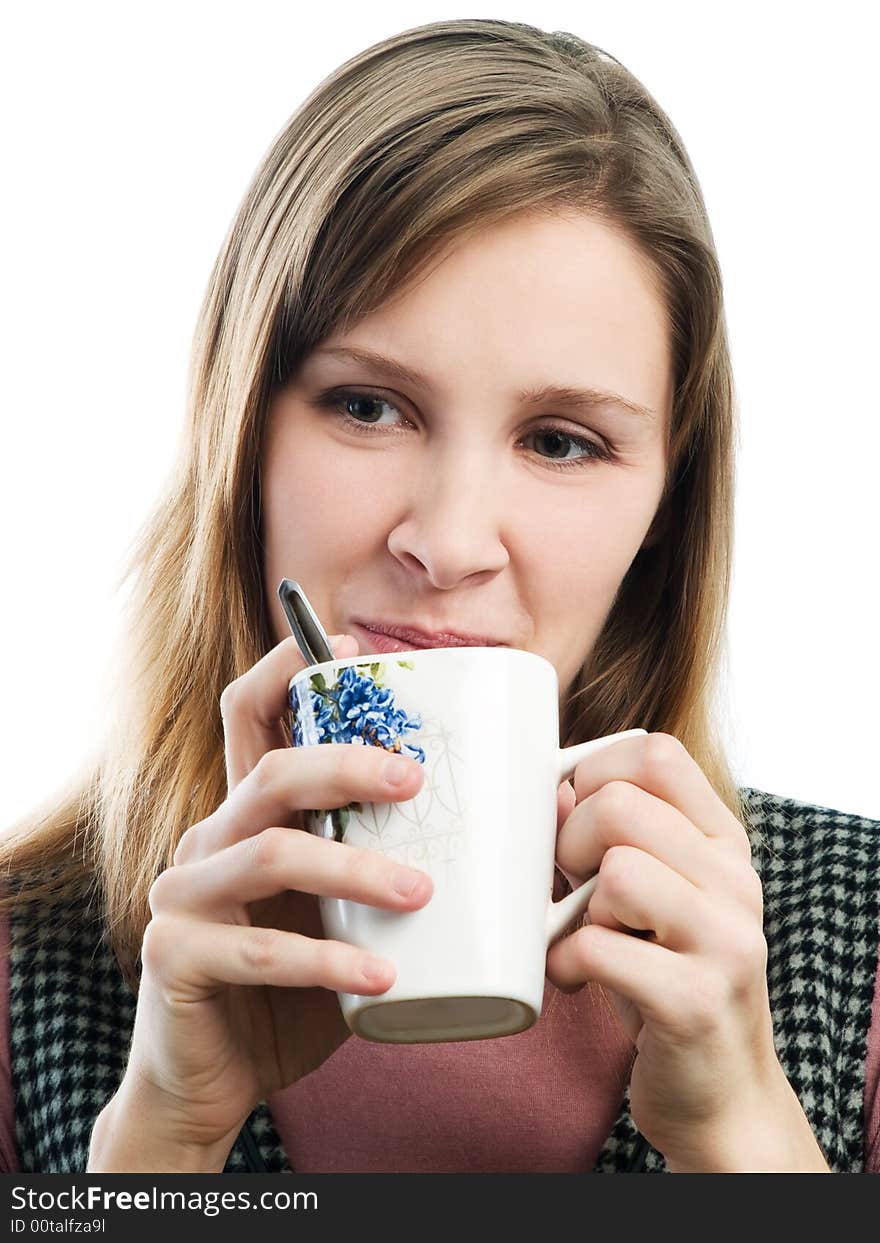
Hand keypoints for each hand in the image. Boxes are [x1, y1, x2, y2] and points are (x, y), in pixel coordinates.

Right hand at [112, 632, 432, 1160]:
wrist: (217, 1082)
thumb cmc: (297, 990)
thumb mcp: (348, 919)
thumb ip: (398, 870)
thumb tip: (534, 826)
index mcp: (245, 817)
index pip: (249, 715)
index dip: (287, 667)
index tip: (351, 646)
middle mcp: (207, 840)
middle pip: (271, 772)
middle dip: (346, 763)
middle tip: (416, 779)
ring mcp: (183, 897)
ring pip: (271, 854)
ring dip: (353, 868)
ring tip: (420, 891)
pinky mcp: (177, 957)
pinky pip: (259, 951)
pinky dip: (327, 964)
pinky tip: (384, 979)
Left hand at [546, 732, 807, 1167]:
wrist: (720, 1089)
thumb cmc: (667, 974)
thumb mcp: (652, 893)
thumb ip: (613, 837)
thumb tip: (555, 787)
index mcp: (724, 842)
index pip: (657, 753)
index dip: (595, 772)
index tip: (576, 817)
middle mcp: (735, 882)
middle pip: (620, 806)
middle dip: (571, 841)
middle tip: (573, 887)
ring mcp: (724, 942)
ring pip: (615, 872)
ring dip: (577, 908)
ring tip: (585, 935)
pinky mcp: (694, 1002)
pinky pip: (597, 948)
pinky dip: (563, 963)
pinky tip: (572, 977)